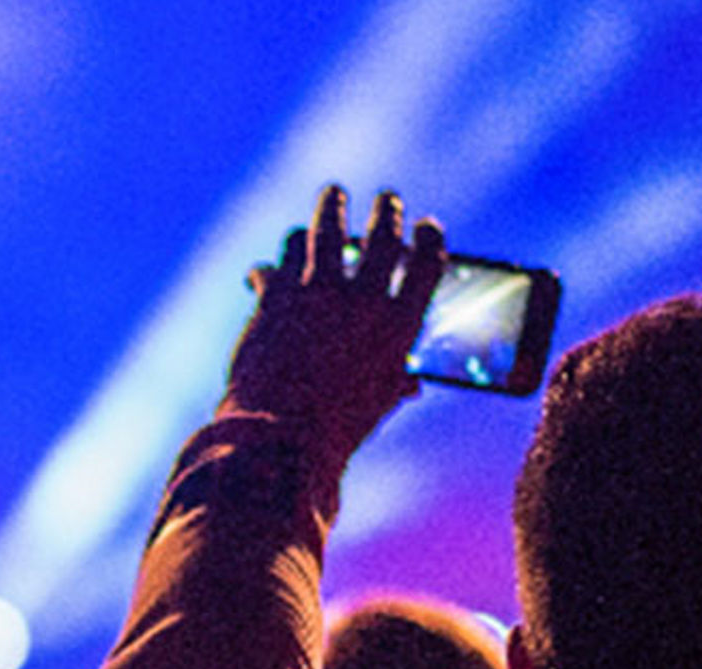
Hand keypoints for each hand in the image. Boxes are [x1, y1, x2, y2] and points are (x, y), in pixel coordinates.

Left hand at [223, 185, 444, 470]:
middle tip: (387, 199)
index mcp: (399, 326)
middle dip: (388, 211)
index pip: (427, 262)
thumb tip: (411, 380)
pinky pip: (279, 259)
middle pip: (383, 235)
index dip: (431, 238)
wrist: (277, 440)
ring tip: (333, 195)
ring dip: (332, 207)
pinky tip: (270, 267)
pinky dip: (278, 260)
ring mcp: (316, 292)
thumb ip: (397, 378)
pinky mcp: (275, 295)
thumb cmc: (335, 430)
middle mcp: (362, 300)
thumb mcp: (379, 402)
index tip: (428, 227)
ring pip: (327, 228)